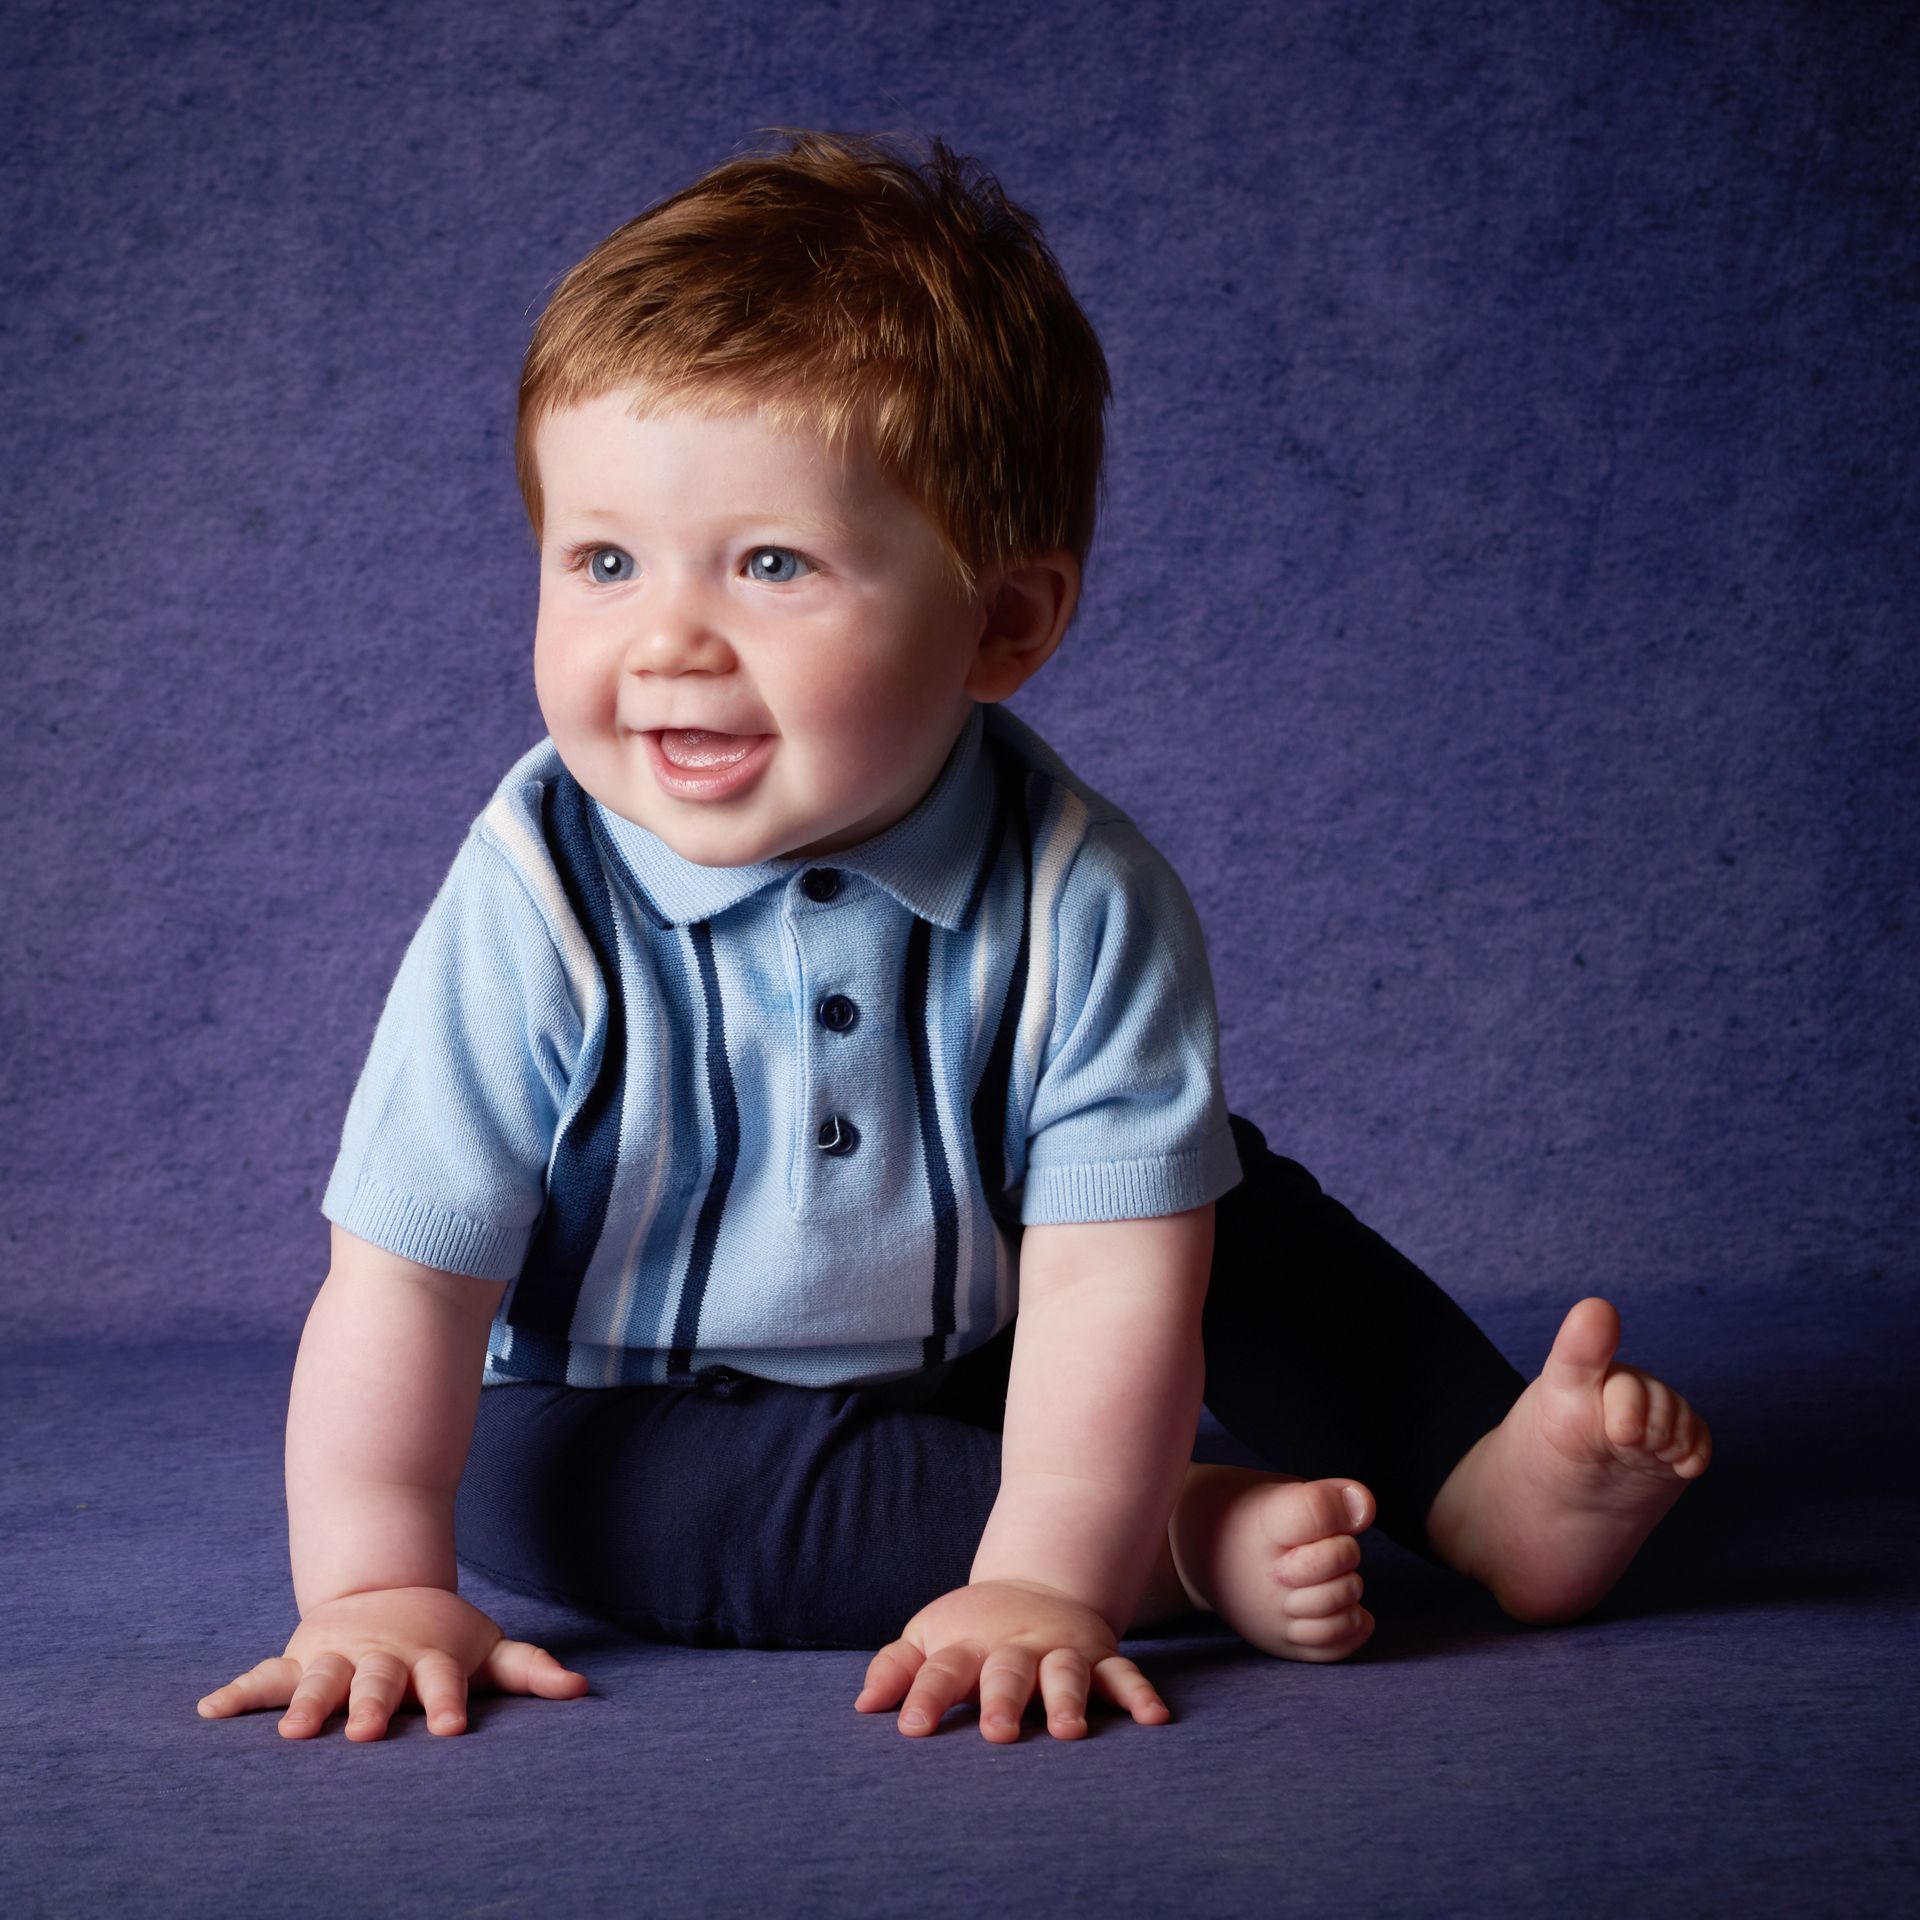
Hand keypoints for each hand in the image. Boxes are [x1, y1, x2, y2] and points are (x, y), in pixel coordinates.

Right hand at [196, 1586, 589, 1739]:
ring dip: (307, 1704)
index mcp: (429, 1660)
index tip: (451, 1729)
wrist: (385, 1588)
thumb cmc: (444, 1638)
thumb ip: (531, 1670)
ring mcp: (339, 1657)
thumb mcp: (489, 1648)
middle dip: (371, 1706)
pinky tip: (209, 1711)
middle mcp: (382, 1659)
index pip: (443, 1684)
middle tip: (362, 1733)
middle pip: (378, 1683)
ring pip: (320, 1680)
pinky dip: (238, 1692)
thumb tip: (582, 1690)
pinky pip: (266, 1676)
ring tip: (290, 1735)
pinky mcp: (302, 1658)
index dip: (447, 1704)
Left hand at [854, 1579, 1170, 1741]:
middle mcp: (1014, 1648)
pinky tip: (1156, 1719)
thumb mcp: (927, 1638)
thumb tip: (862, 1708)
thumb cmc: (970, 1633)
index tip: (910, 1728)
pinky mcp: (1099, 1654)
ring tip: (1069, 1732)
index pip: (940, 1671)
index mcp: (966, 1646)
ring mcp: (1059, 1650)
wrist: (1035, 1587)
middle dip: (1002, 1700)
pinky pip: (1123, 1674)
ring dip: (1067, 1698)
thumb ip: (896, 1668)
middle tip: (997, 1733)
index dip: (924, 1696)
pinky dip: (1140, 1693)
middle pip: (1006, 1673)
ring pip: (1066, 1673)